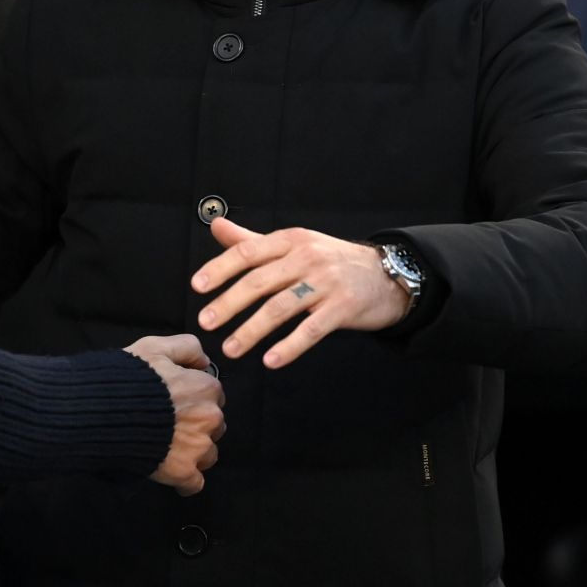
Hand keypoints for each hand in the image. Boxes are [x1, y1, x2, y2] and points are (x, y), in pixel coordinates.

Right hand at [123, 335, 225, 495]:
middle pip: (213, 425)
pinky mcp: (183, 473)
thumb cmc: (129, 378)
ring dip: (192, 452)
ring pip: (207, 454)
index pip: (212, 394)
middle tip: (169, 423)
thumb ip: (187, 347)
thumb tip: (205, 362)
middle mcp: (210, 418)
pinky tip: (169, 472)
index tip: (175, 400)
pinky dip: (184, 480)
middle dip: (196, 424)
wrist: (103, 414)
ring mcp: (198, 448)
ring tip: (166, 446)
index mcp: (205, 388)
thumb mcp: (155, 347)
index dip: (193, 396)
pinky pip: (194, 484)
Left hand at [192, 219, 410, 368]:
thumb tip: (216, 226)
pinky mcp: (344, 307)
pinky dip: (290, 346)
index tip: (198, 286)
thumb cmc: (331, 261)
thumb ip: (252, 240)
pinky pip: (312, 329)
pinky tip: (271, 360)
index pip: (248, 252)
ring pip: (281, 307)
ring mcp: (326, 283)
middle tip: (205, 322)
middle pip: (260, 281)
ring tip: (230, 349)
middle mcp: (307, 258)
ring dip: (252, 330)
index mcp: (290, 240)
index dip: (220, 268)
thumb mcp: (294, 244)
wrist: (388, 274)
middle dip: (229, 303)